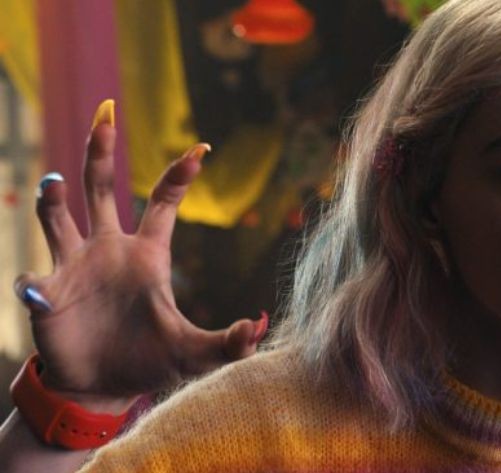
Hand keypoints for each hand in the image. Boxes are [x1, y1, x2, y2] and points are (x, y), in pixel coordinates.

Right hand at [13, 100, 265, 410]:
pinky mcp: (47, 293)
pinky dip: (35, 287)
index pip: (163, 203)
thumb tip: (259, 331)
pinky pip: (32, 281)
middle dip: (101, 151)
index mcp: (147, 254)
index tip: (201, 147)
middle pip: (101, 187)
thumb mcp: (194, 354)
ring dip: (52, 199)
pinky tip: (43, 296)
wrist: (101, 388)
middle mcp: (108, 248)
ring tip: (54, 184)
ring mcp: (74, 266)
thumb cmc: (149, 362)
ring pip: (57, 217)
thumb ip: (227, 344)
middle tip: (106, 113)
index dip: (179, 175)